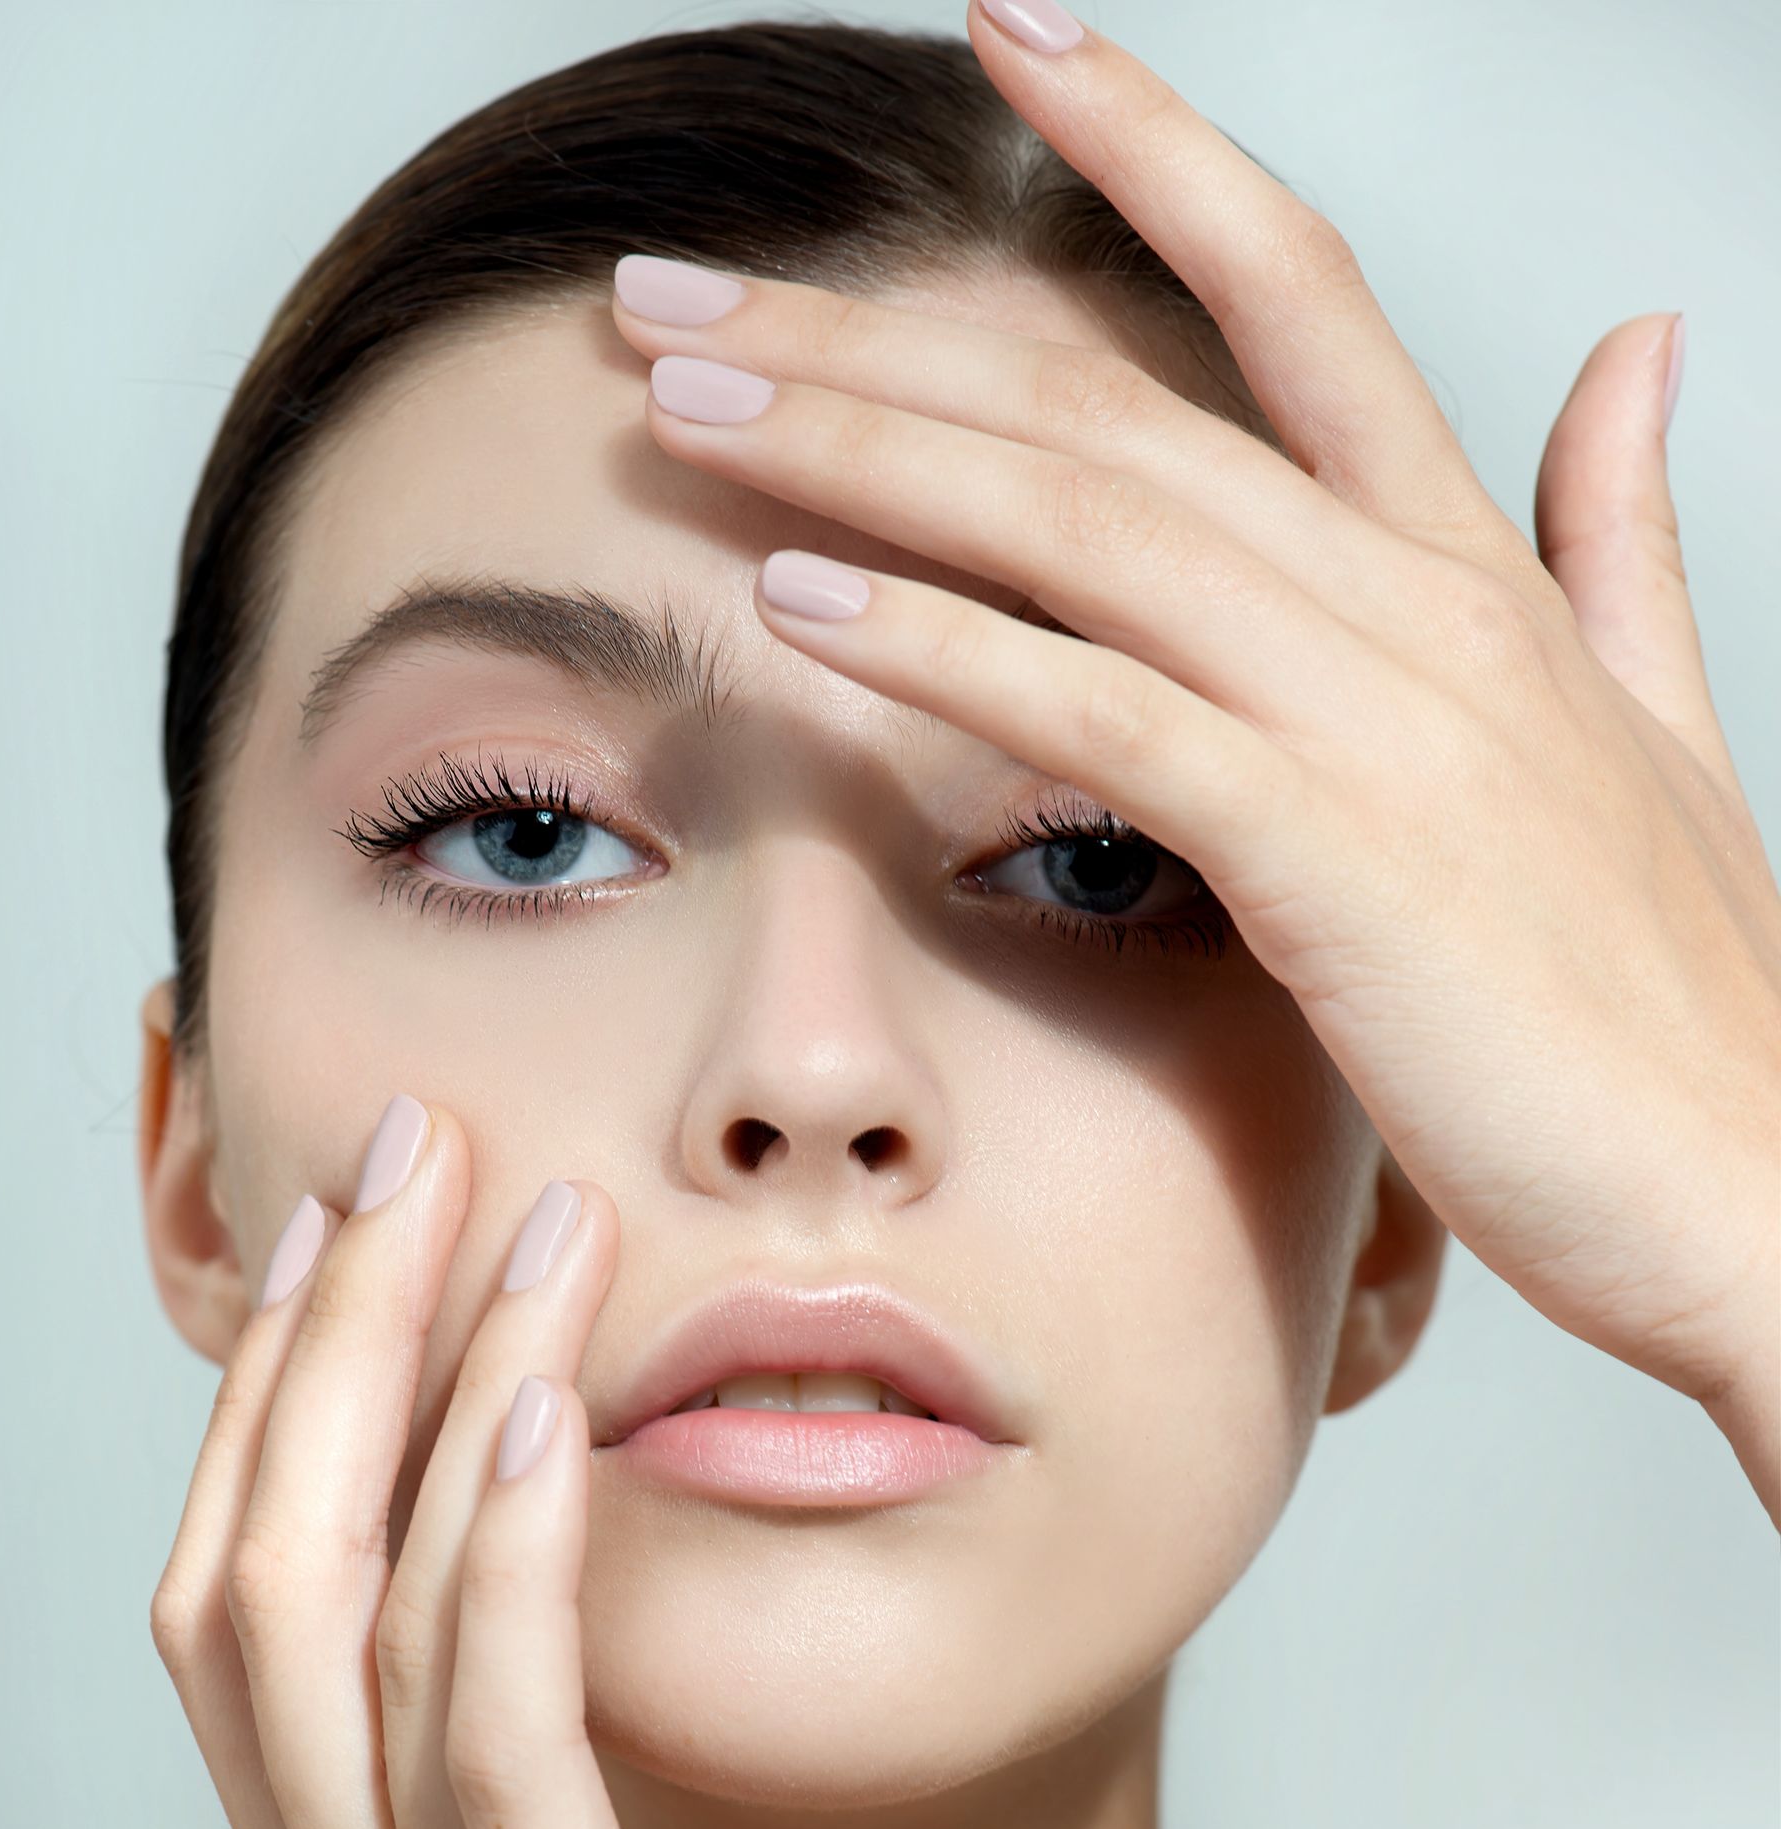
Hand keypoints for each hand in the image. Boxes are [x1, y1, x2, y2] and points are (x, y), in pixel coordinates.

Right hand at [151, 1114, 1114, 1828]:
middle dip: (314, 1349)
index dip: (268, 1414)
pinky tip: (539, 1418)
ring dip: (420, 1397)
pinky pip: (496, 1755)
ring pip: (348, 1638)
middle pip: (248, 1590)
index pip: (237, 1626)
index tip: (342, 1235)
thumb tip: (564, 1605)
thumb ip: (557, 1820)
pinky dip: (495, 1568)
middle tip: (395, 1144)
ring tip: (511, 1211)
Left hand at [612, 0, 1780, 1445]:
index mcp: (1474, 568)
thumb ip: (1618, 533)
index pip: (1294, 287)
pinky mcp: (1331, 856)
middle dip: (877, 335)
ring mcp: (1376, 718)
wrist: (1757, 1192)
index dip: (1149, 145)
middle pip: (1109, 400)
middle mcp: (1415, 602)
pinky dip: (946, 647)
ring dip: (861, 454)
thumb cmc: (1681, 1006)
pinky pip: (1103, 718)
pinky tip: (796, 601)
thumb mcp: (1659, 724)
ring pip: (1080, 524)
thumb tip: (1636, 346)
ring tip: (677, 405)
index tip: (1009, 39)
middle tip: (676, 295)